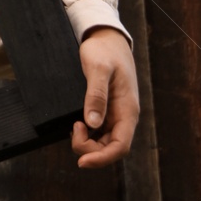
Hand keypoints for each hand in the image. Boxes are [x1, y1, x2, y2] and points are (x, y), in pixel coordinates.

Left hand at [71, 27, 138, 168]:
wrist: (106, 38)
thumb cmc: (104, 51)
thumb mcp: (98, 69)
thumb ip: (96, 95)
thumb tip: (93, 123)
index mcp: (128, 110)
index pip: (121, 147)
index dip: (102, 159)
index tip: (81, 161)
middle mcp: (124, 116)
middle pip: (110, 149)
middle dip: (90, 149)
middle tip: (73, 129)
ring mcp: (115, 115)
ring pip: (103, 142)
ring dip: (88, 143)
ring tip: (74, 125)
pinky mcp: (106, 111)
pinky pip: (98, 132)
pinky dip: (87, 134)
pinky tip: (76, 125)